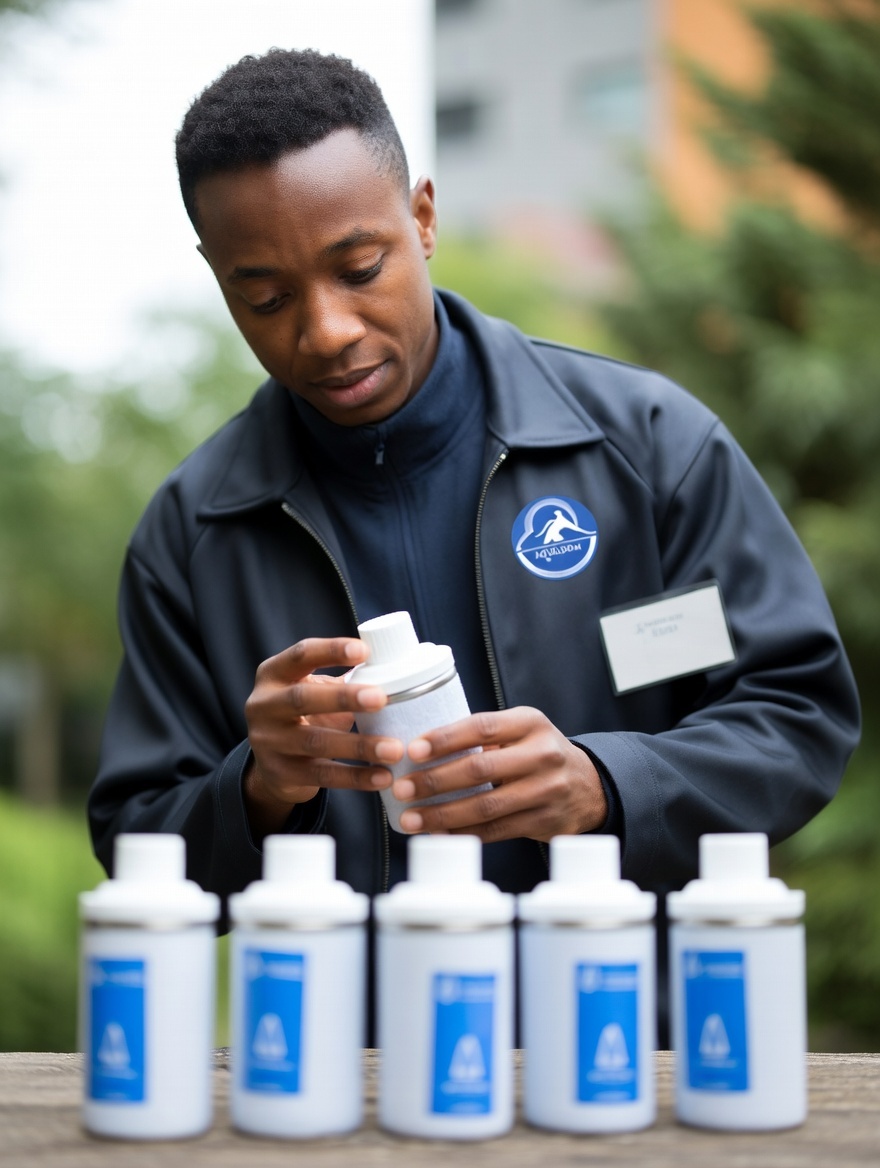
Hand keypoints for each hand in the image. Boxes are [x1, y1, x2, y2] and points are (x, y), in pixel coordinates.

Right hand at [243, 637, 403, 838]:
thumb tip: (395, 665)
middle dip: (343, 697)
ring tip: (394, 749)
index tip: (365, 651)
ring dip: (359, 745)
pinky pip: (322, 775)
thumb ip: (345, 679)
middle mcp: (263, 705)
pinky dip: (355, 777)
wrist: (272, 765)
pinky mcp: (280, 773)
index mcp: (273, 674)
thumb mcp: (314, 690)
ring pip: (315, 742)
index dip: (331, 650)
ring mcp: (268, 741)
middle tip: (382, 697)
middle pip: (302, 698)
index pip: (301, 654)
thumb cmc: (305, 715)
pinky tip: (383, 776)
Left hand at [391, 707, 606, 842]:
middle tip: (402, 788)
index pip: (482, 727)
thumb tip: (422, 749)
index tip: (413, 750)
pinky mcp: (545, 821)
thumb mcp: (521, 731)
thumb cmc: (538, 754)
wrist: (589, 786)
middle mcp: (543, 754)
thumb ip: (484, 735)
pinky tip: (438, 834)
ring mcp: (547, 790)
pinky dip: (463, 834)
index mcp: (530, 723)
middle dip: (434, 781)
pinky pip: (496, 830)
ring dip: (442, 815)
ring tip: (410, 818)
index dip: (445, 739)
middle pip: (480, 769)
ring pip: (485, 806)